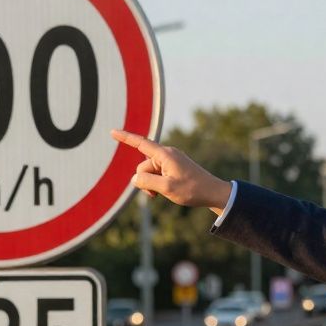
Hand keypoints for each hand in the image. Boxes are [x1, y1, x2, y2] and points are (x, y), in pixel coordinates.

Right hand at [112, 129, 233, 213]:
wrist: (213, 192)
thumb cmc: (192, 190)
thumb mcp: (167, 188)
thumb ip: (146, 182)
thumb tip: (135, 179)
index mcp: (165, 155)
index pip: (140, 144)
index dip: (125, 138)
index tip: (112, 131)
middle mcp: (167, 154)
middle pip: (143, 167)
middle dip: (145, 181)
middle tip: (158, 194)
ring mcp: (170, 161)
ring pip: (149, 173)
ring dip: (152, 185)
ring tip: (166, 193)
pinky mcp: (173, 168)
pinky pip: (157, 175)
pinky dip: (158, 184)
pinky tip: (168, 191)